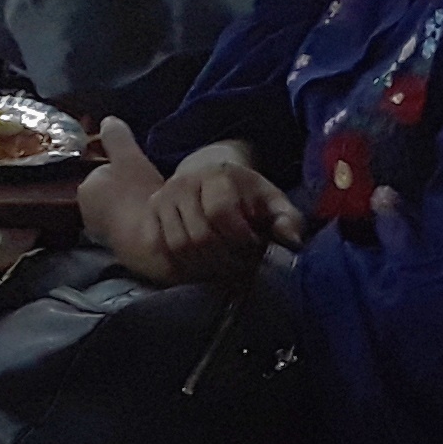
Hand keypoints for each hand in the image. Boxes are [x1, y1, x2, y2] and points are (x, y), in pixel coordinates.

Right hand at [84, 126, 295, 285]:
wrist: (210, 178)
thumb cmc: (248, 197)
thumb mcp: (274, 203)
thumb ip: (287, 220)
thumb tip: (292, 241)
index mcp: (218, 176)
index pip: (219, 213)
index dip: (239, 238)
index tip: (253, 246)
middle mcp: (184, 184)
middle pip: (198, 235)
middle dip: (224, 259)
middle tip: (241, 265)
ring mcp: (163, 198)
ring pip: (178, 245)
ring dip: (203, 265)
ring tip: (223, 267)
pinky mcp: (150, 213)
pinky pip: (162, 248)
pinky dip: (182, 264)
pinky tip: (202, 265)